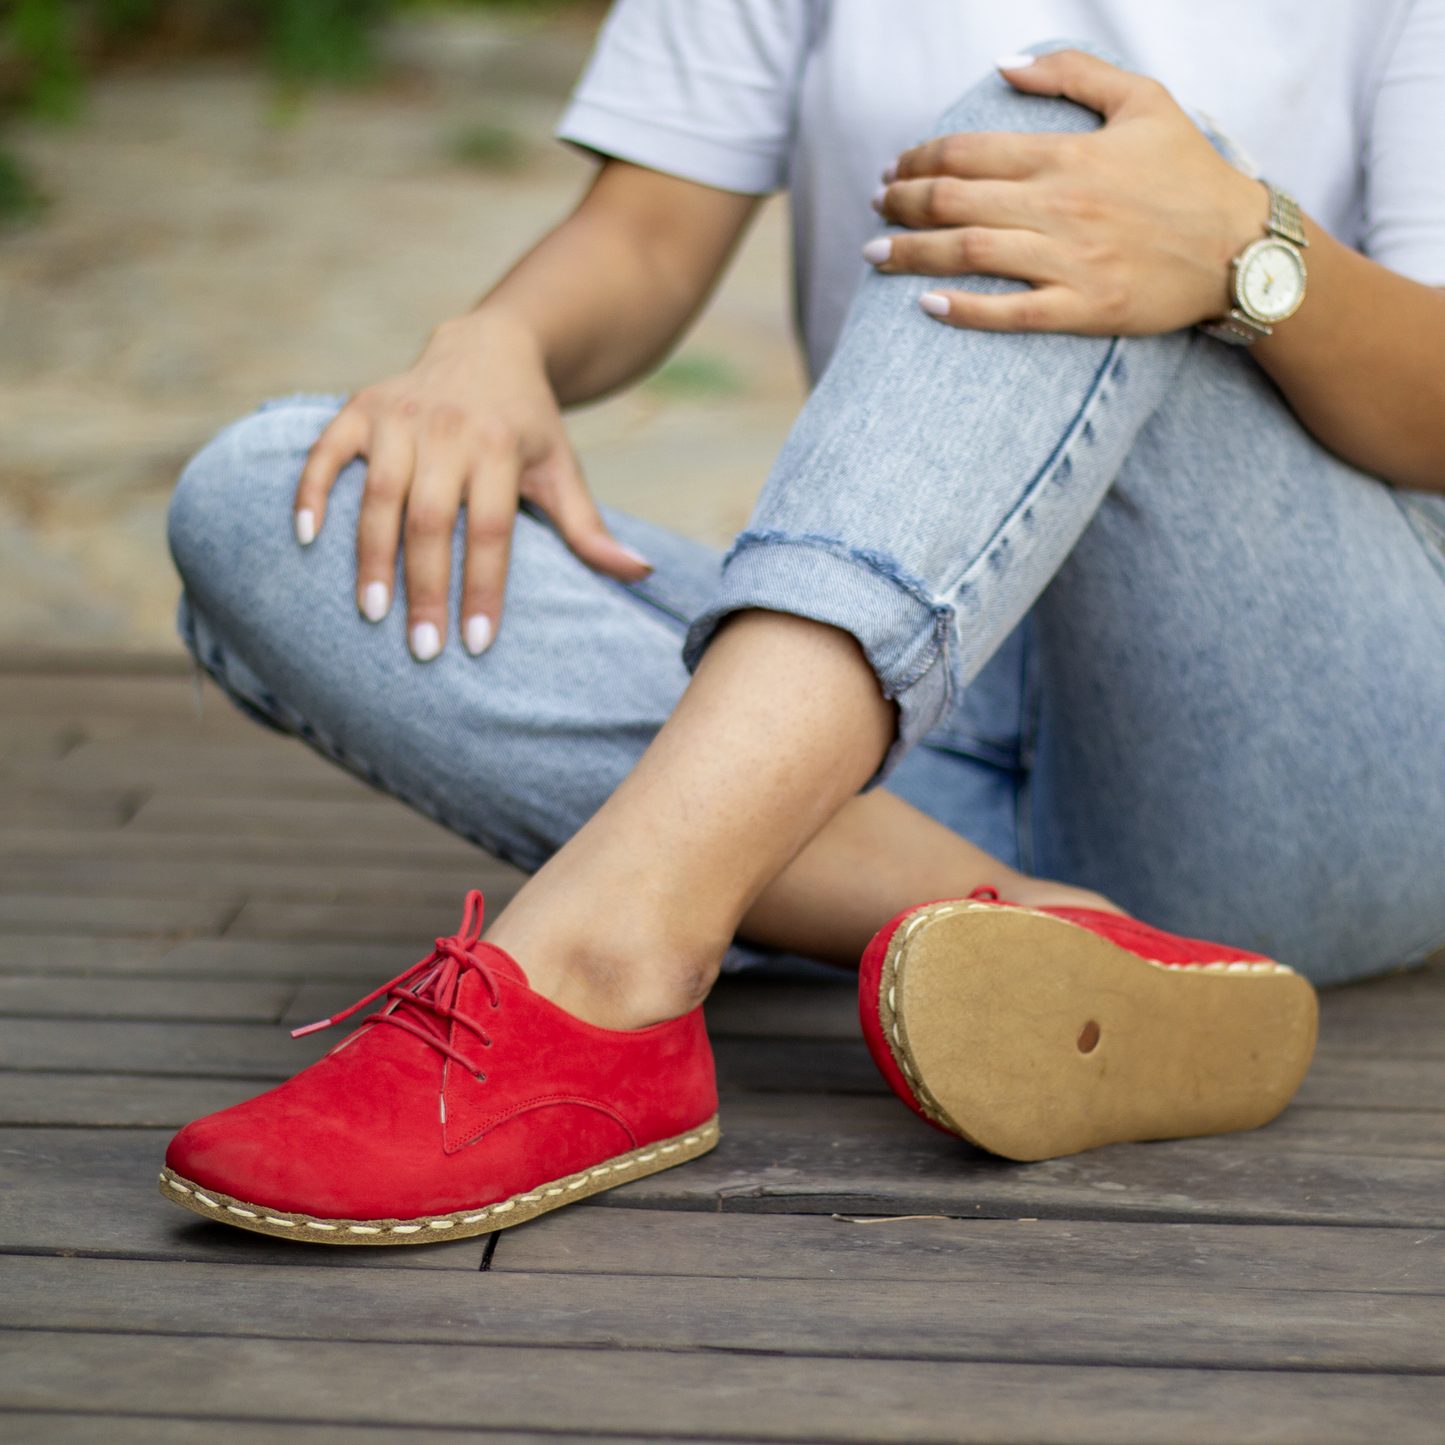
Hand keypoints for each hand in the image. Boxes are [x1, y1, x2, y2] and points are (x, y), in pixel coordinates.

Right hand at [292, 310, 649, 660]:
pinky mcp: (359, 406)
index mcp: (499, 449)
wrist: (488, 344)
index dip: (484, 588)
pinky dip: (311, 492)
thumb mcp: (563, 471)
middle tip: (422, 650)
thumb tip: (640, 573)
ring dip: (370, 556)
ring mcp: (399, 416)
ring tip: (370, 612)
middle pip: (432, 521)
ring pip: (378, 493)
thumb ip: (589, 528)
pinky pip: (326, 452)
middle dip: (426, 589)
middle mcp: (448, 430)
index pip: (491, 531)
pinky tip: (306, 540)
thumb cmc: (527, 426)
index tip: (478, 643)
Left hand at [865, 50, 1268, 335]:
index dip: (917, 160)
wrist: (1243, 247)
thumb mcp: (1144, 99)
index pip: (967, 152)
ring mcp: (1070, 260)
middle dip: (900, 204)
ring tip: (874, 255)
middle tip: (874, 209)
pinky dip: (962, 309)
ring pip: (967, 254)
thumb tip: (1005, 66)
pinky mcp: (1083, 309)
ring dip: (910, 254)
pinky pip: (1009, 312)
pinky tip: (925, 304)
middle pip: (953, 202)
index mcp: (1067, 153)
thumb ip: (1073, 74)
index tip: (893, 171)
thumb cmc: (1191, 172)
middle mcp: (1060, 205)